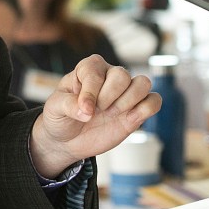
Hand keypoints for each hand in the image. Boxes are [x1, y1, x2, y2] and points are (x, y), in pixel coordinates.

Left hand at [29, 54, 161, 178]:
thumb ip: (69, 105)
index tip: (84, 111)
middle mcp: (110, 76)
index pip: (97, 72)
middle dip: (109, 97)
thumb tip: (87, 111)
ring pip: (143, 83)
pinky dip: (146, 110)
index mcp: (89, 68)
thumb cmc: (60, 117)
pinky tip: (128, 119)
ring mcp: (125, 93)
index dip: (91, 93)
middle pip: (122, 75)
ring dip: (128, 102)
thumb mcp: (54, 109)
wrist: (67, 140)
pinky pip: (154, 101)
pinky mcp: (136, 110)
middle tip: (97, 111)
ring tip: (111, 114)